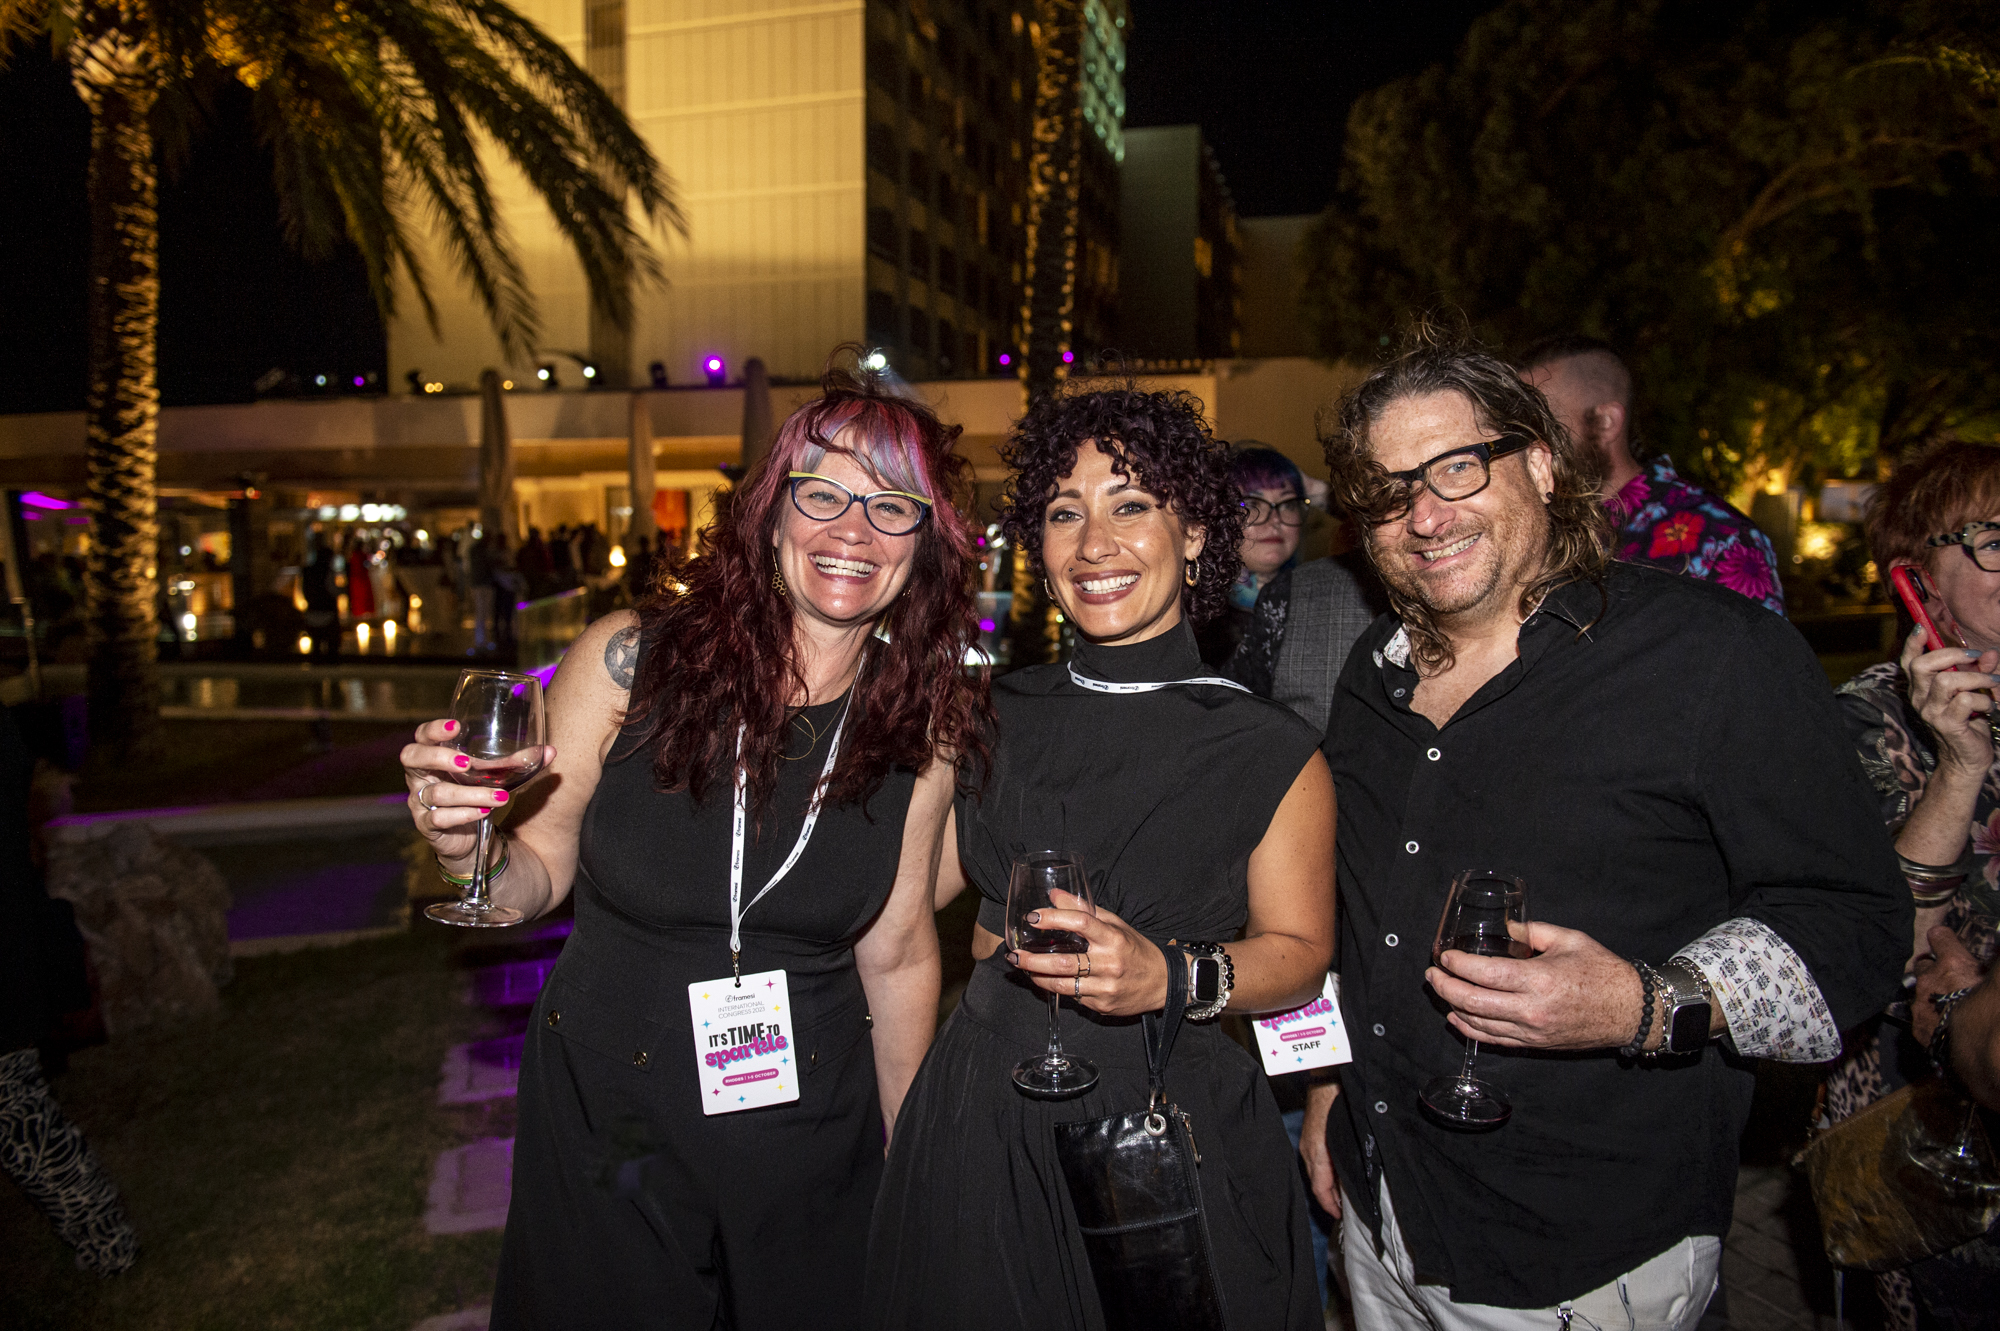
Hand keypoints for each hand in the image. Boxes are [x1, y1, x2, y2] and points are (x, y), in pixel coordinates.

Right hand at [399, 719, 555, 865]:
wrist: (472, 837)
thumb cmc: (478, 795)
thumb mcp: (497, 777)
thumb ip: (519, 763)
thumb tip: (551, 751)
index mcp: (433, 757)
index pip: (421, 736)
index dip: (433, 729)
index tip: (457, 726)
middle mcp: (421, 777)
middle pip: (411, 757)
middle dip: (437, 756)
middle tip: (466, 762)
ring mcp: (421, 802)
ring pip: (436, 792)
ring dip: (470, 793)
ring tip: (500, 796)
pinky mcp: (428, 826)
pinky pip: (439, 819)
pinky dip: (464, 814)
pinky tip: (484, 812)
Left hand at [1008, 891, 1171, 1017]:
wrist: (1163, 982)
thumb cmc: (1136, 949)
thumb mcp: (1116, 924)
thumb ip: (1085, 910)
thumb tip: (1054, 895)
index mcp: (1114, 938)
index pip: (1081, 923)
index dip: (1054, 918)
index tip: (1033, 917)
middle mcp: (1110, 963)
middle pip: (1065, 961)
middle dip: (1033, 959)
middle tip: (1013, 954)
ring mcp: (1106, 987)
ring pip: (1064, 984)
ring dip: (1037, 977)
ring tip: (1022, 968)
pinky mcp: (1103, 1005)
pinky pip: (1073, 997)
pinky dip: (1054, 988)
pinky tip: (1042, 981)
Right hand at [1301, 1080, 1341, 1217]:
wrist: (1328, 1071)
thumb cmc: (1340, 1098)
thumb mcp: (1348, 1132)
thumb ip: (1350, 1159)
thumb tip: (1355, 1182)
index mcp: (1317, 1152)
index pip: (1320, 1189)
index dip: (1330, 1206)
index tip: (1341, 1217)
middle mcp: (1309, 1150)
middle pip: (1317, 1184)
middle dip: (1330, 1199)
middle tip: (1347, 1211)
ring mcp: (1308, 1141)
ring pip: (1317, 1172)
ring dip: (1329, 1186)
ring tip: (1345, 1195)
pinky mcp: (1311, 1134)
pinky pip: (1316, 1160)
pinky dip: (1327, 1172)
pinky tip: (1339, 1171)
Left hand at [1425, 920, 1644, 1050]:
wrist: (1631, 1011)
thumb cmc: (1603, 973)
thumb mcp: (1569, 940)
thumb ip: (1532, 931)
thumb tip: (1506, 926)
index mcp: (1540, 980)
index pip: (1485, 974)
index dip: (1458, 966)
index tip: (1445, 957)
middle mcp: (1532, 1010)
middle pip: (1474, 1002)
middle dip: (1446, 988)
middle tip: (1433, 975)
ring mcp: (1533, 1031)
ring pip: (1480, 1024)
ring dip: (1454, 1007)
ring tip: (1441, 992)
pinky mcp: (1536, 1044)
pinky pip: (1495, 1040)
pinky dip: (1472, 1030)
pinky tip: (1458, 1018)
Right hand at [1901, 625, 1997, 775]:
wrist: (1967, 759)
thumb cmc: (1969, 722)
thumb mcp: (1974, 691)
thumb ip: (1980, 670)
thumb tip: (1990, 654)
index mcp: (1922, 688)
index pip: (1909, 662)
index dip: (1913, 643)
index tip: (1922, 627)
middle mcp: (1920, 699)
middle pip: (1924, 666)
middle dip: (1954, 655)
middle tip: (1977, 657)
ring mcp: (1931, 712)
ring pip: (1949, 681)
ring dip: (1978, 678)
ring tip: (1993, 683)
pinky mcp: (1947, 724)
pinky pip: (1967, 700)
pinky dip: (1986, 699)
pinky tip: (1990, 706)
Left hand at [1913, 925, 1986, 1043]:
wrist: (1985, 1051)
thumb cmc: (1993, 1011)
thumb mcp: (1991, 981)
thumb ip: (1987, 969)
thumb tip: (1994, 957)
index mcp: (1952, 963)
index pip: (1939, 936)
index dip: (1944, 939)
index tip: (1946, 941)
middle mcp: (1930, 979)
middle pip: (1924, 964)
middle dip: (1934, 969)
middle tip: (1949, 978)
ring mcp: (1920, 1003)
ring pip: (1918, 990)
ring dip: (1930, 993)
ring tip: (1946, 1003)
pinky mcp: (1918, 1026)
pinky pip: (1919, 1015)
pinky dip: (1929, 1016)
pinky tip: (1942, 1023)